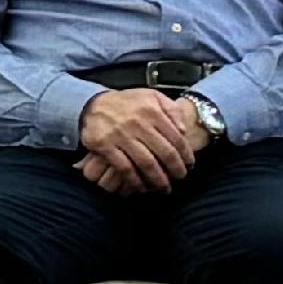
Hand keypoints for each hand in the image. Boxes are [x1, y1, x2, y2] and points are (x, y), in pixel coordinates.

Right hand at [75, 86, 204, 192]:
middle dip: (176, 170)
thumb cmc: (127, 103)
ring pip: (147, 163)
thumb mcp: (152, 96)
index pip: (177, 138)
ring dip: (158, 179)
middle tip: (180, 178)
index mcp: (152, 111)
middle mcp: (138, 123)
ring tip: (164, 187)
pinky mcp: (104, 145)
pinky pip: (124, 168)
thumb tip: (183, 130)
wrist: (92, 103)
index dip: (186, 155)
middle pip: (165, 153)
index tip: (190, 165)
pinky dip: (135, 181)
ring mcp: (120, 135)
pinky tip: (141, 187)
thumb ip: (171, 109)